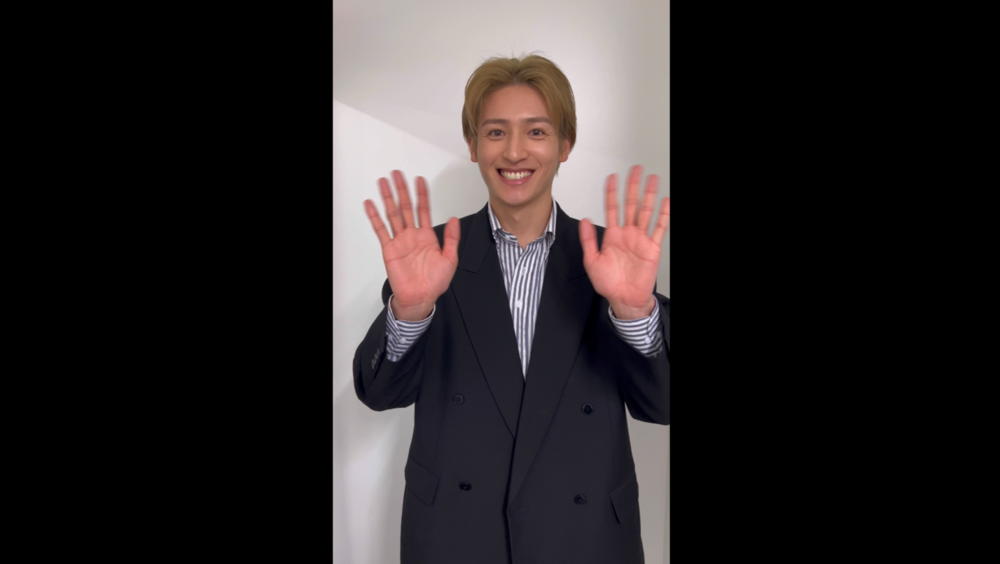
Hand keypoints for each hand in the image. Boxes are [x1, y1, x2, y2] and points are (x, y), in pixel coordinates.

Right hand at [364, 171, 459, 320]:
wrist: (421, 298)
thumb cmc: (435, 282)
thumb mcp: (450, 259)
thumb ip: (452, 239)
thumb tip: (454, 219)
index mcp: (427, 236)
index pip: (423, 210)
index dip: (422, 194)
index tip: (420, 180)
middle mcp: (412, 235)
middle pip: (406, 207)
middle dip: (402, 190)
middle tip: (397, 174)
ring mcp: (400, 241)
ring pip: (393, 214)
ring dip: (388, 198)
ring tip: (383, 182)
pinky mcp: (389, 249)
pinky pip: (381, 230)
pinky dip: (375, 217)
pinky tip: (370, 204)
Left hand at [580, 165, 668, 319]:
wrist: (624, 299)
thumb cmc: (609, 284)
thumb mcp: (591, 261)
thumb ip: (588, 240)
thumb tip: (585, 220)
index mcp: (612, 236)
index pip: (612, 208)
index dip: (611, 192)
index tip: (612, 177)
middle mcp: (627, 234)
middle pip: (631, 204)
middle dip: (633, 187)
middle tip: (635, 170)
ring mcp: (641, 239)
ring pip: (646, 212)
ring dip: (649, 195)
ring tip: (652, 179)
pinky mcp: (652, 248)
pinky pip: (659, 228)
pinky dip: (664, 215)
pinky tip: (666, 202)